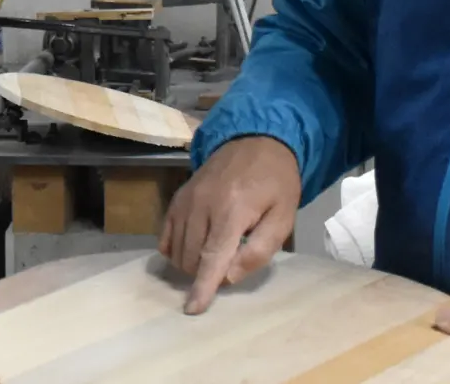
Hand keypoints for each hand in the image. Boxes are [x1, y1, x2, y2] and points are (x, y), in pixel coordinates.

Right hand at [158, 135, 301, 313]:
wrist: (256, 141)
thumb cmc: (276, 184)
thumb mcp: (282, 218)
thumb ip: (258, 250)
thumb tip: (228, 276)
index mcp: (232, 211)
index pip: (212, 257)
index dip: (203, 286)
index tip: (193, 309)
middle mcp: (202, 205)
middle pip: (191, 257)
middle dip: (204, 274)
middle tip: (228, 264)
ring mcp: (186, 199)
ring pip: (177, 249)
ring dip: (191, 264)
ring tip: (213, 256)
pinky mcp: (178, 197)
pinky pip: (166, 234)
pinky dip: (175, 249)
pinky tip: (190, 249)